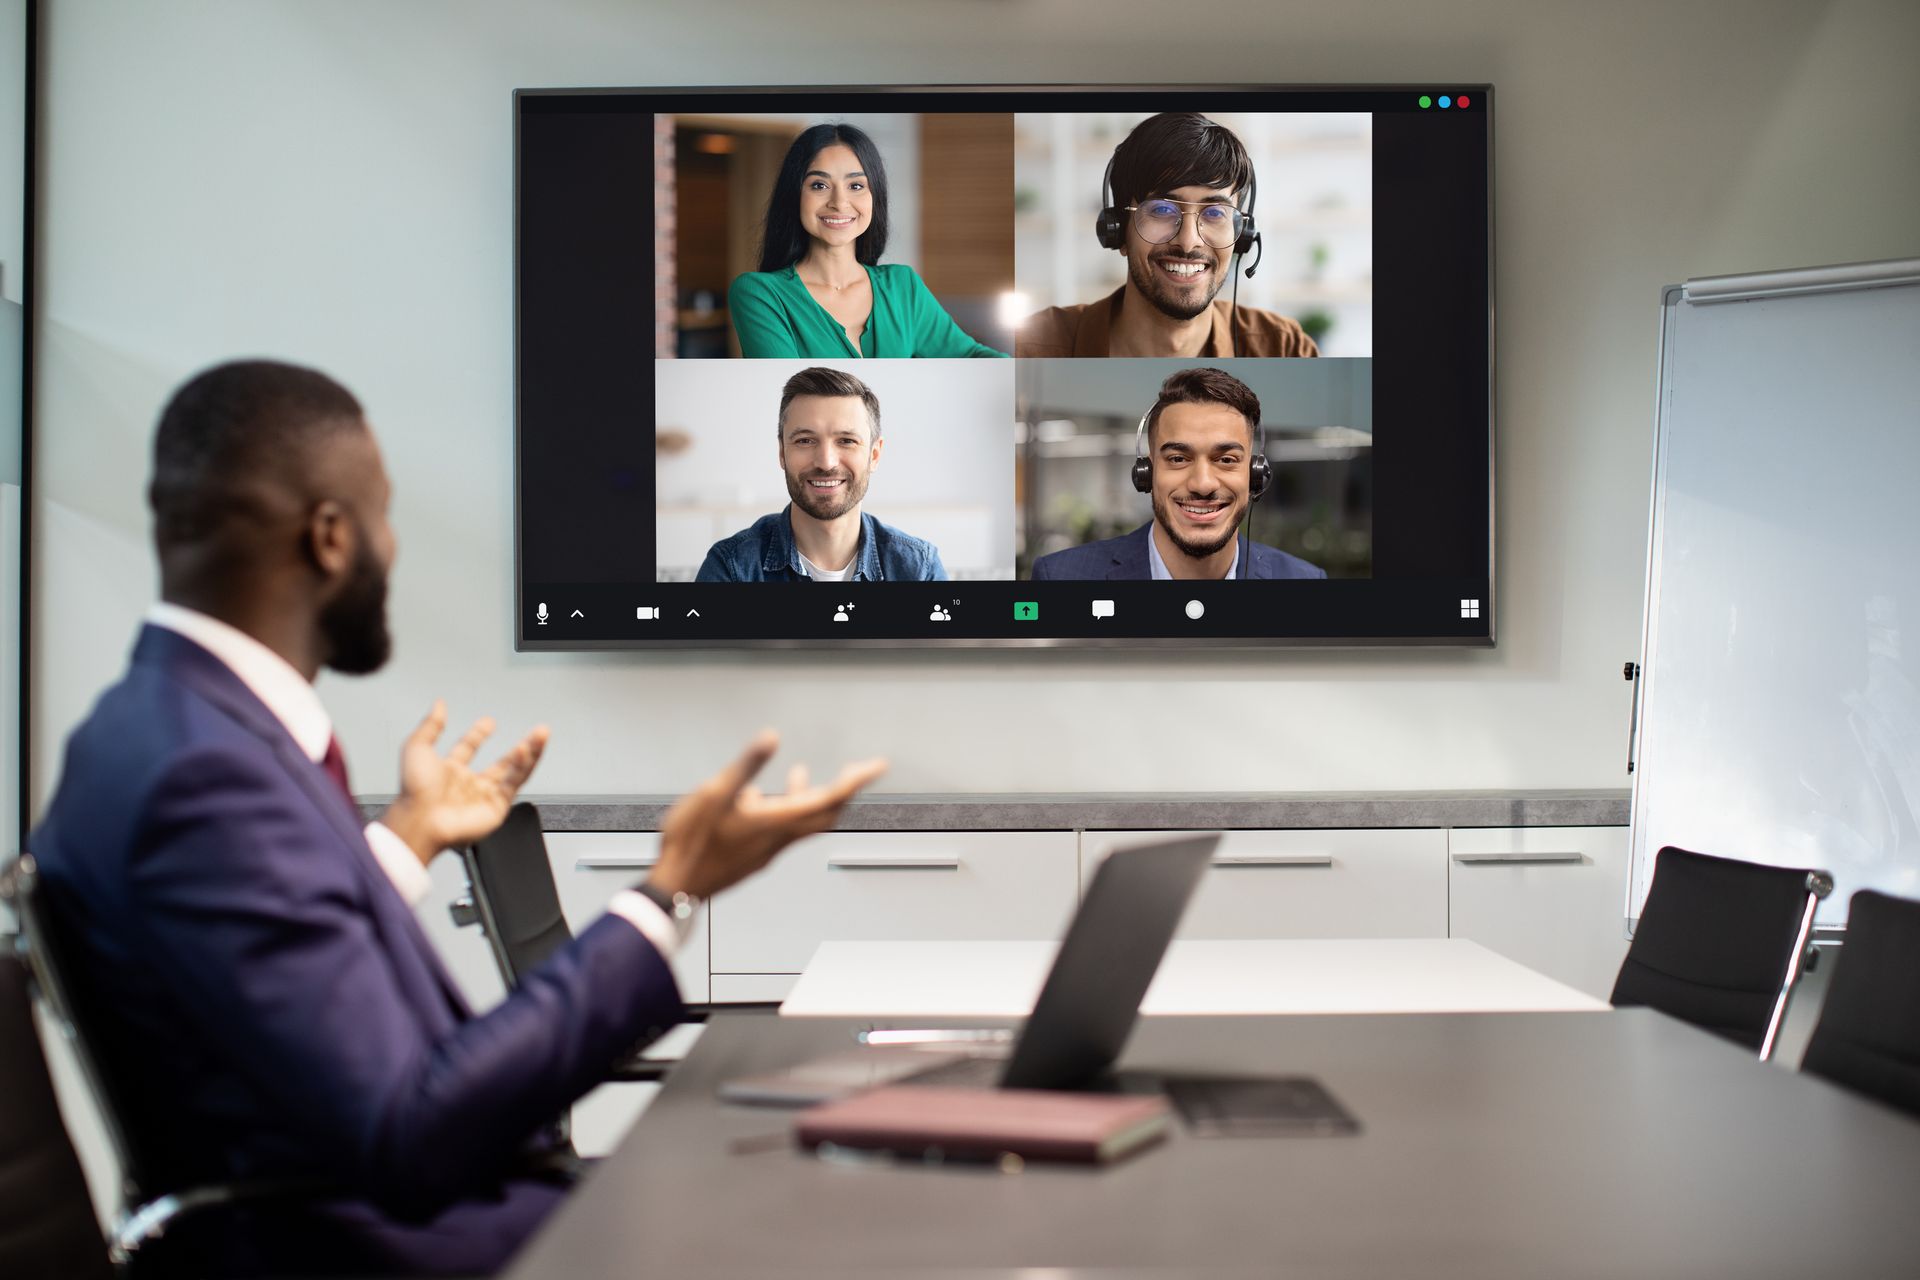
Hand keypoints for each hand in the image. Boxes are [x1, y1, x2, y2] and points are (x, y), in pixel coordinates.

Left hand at [380, 700, 550, 865]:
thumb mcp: (417, 748)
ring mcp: (484, 796)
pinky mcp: (497, 807)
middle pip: (502, 762)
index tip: (489, 722)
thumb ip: (430, 725)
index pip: (469, 748)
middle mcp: (469, 785)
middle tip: (536, 732)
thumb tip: (438, 705)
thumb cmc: (414, 792)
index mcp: (449, 772)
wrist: (421, 820)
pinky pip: (514, 784)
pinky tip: (526, 750)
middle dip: (521, 746)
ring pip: (515, 772)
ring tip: (542, 735)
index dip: (479, 733)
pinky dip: (523, 767)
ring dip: (531, 752)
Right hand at [647, 730, 886, 899]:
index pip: (830, 799)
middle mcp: (779, 838)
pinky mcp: (754, 855)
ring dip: (809, 798)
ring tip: (802, 773)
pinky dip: (784, 809)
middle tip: (854, 771)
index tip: (876, 767)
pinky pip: (782, 830)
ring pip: (802, 823)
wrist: (677, 886)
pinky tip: (757, 798)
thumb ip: (746, 765)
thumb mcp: (715, 793)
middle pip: (825, 815)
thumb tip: (771, 738)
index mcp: (776, 821)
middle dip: (843, 791)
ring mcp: (767, 849)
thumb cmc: (693, 842)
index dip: (856, 781)